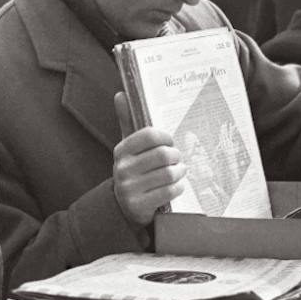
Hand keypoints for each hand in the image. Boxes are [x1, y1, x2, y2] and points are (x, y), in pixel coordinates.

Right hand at [112, 92, 186, 225]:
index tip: (170, 142)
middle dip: (176, 156)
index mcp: (121, 150)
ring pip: (169, 174)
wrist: (123, 206)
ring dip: (179, 172)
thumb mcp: (128, 148)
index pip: (150, 135)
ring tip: (179, 171)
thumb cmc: (133, 170)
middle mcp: (122, 168)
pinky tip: (176, 185)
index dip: (166, 137)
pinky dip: (178, 187)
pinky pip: (169, 191)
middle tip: (177, 159)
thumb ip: (126, 121)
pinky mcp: (139, 206)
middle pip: (163, 155)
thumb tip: (120, 94)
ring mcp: (129, 188)